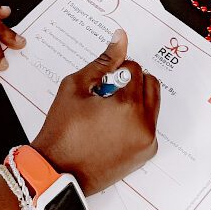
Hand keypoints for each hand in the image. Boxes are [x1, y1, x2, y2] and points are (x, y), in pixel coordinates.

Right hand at [32, 29, 159, 194]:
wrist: (57, 170)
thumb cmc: (62, 132)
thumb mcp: (75, 87)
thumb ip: (103, 61)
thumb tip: (120, 39)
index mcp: (128, 106)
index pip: (135, 69)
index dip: (116, 71)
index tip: (102, 82)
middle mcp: (144, 125)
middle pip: (151, 85)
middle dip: (132, 82)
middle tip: (107, 93)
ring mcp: (147, 141)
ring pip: (152, 105)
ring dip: (135, 101)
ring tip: (107, 112)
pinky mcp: (146, 154)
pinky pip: (149, 126)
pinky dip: (135, 121)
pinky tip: (111, 128)